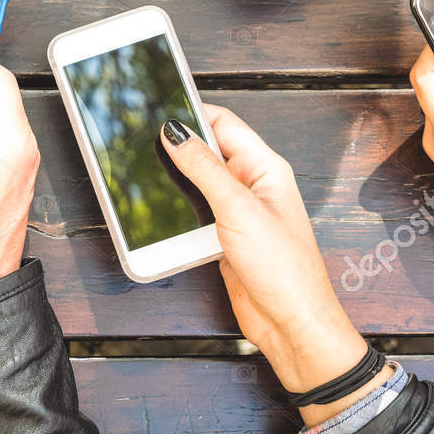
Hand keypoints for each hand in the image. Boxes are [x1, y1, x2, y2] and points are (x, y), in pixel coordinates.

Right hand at [159, 109, 370, 411]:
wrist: (291, 323)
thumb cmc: (284, 269)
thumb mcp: (238, 209)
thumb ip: (204, 168)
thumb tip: (175, 132)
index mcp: (265, 167)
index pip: (224, 123)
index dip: (192, 113)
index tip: (157, 109)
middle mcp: (252, 185)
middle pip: (208, 151)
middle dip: (178, 147)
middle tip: (142, 143)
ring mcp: (238, 212)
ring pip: (198, 183)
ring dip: (176, 182)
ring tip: (147, 177)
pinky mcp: (225, 236)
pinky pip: (195, 212)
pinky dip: (178, 211)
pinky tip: (162, 213)